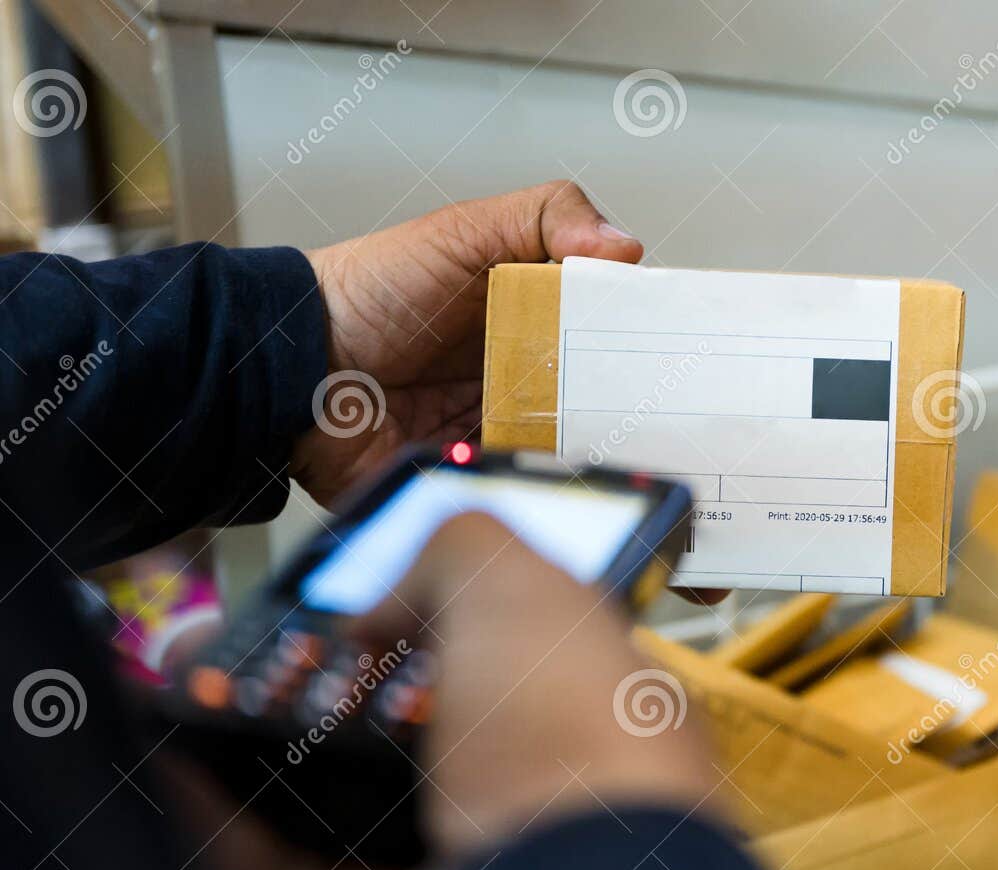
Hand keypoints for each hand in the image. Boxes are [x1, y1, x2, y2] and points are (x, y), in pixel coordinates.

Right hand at [164, 513, 713, 869]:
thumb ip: (459, 553)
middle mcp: (527, 804)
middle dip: (322, 683)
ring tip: (188, 686)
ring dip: (252, 749)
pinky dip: (212, 824)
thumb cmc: (577, 748)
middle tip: (255, 640)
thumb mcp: (529, 592)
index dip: (434, 619)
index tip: (361, 593)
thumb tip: (384, 601)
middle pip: (405, 737)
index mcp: (592, 720)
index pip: (510, 659)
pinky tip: (168, 760)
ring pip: (328, 809)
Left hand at [293, 182, 642, 506]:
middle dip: (621, 403)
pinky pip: (524, 487)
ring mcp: (501, 428)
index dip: (637, 337)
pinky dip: (543, 483)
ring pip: (571, 446)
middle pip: (597, 396)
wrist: (295, 370)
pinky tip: (561, 474)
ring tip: (614, 445)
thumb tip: (626, 246)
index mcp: (531, 314)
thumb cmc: (368, 294)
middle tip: (647, 405)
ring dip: (589, 447)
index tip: (665, 345)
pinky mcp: (476, 474)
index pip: (605, 329)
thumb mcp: (461, 233)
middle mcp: (523, 374)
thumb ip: (544, 218)